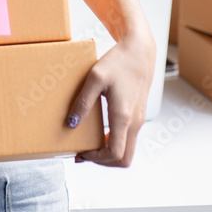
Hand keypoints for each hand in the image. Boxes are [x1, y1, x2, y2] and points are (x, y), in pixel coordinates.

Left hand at [66, 30, 155, 166]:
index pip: (115, 153)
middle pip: (124, 159)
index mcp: (124, 116)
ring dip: (109, 153)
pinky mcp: (138, 114)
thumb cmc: (118, 61)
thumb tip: (71, 124)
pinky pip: (128, 138)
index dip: (97, 159)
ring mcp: (139, 119)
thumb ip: (83, 102)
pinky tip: (100, 131)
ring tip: (90, 144)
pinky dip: (115, 142)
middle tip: (85, 153)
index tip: (81, 152)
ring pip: (127, 150)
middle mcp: (135, 122)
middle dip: (103, 161)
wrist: (139, 50)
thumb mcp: (95, 78)